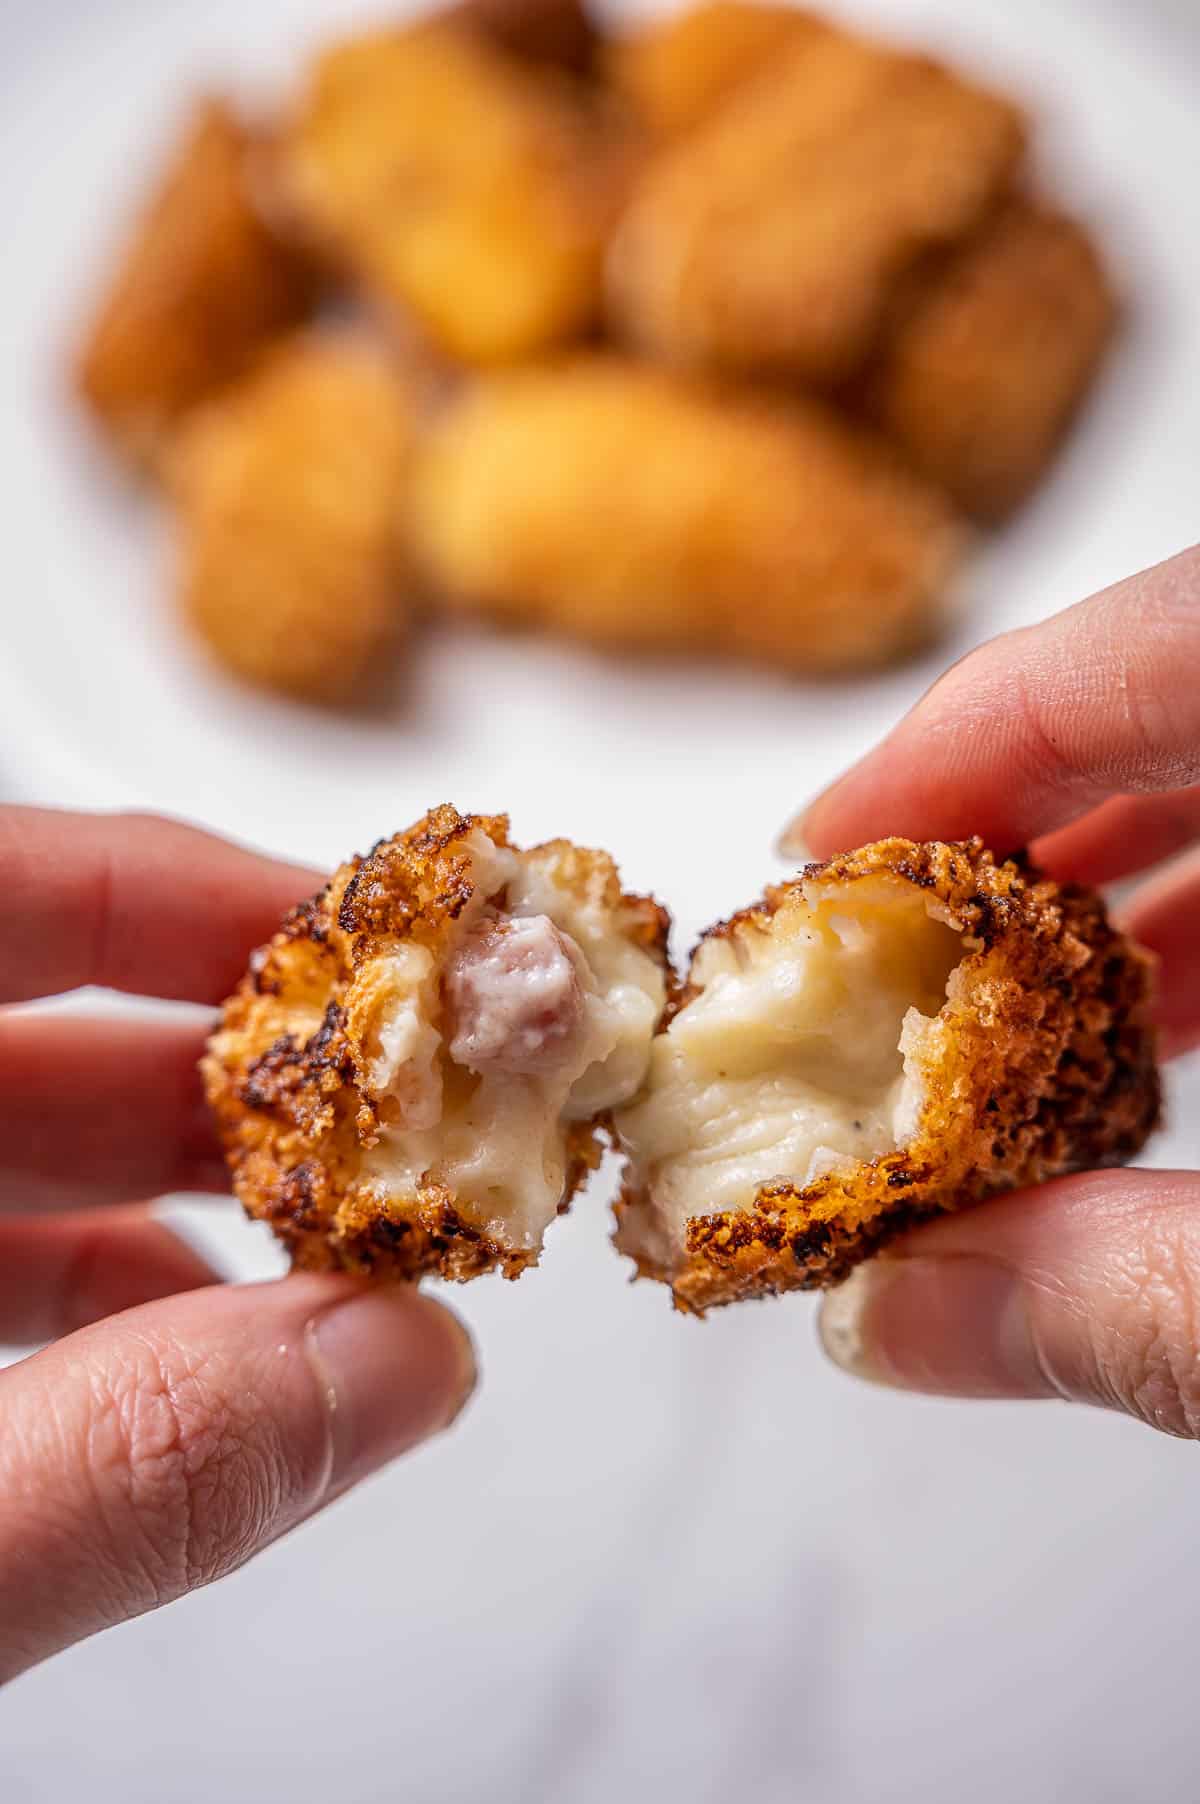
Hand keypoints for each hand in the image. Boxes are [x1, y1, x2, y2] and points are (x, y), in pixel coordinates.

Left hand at [0, 809, 473, 1683]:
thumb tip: (400, 1366)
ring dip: (201, 1193)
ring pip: (23, 1152)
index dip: (199, 890)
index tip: (391, 940)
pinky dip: (108, 1299)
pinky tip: (213, 1365)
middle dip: (250, 1067)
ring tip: (361, 1253)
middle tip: (432, 1115)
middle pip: (40, 1023)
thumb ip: (114, 1470)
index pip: (8, 891)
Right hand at [783, 543, 1199, 1436]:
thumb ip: (1144, 1310)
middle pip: (1188, 693)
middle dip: (1014, 815)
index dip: (971, 730)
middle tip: (878, 934)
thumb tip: (891, 1323)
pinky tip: (1149, 1039)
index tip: (822, 842)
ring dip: (1117, 876)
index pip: (1173, 645)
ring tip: (988, 998)